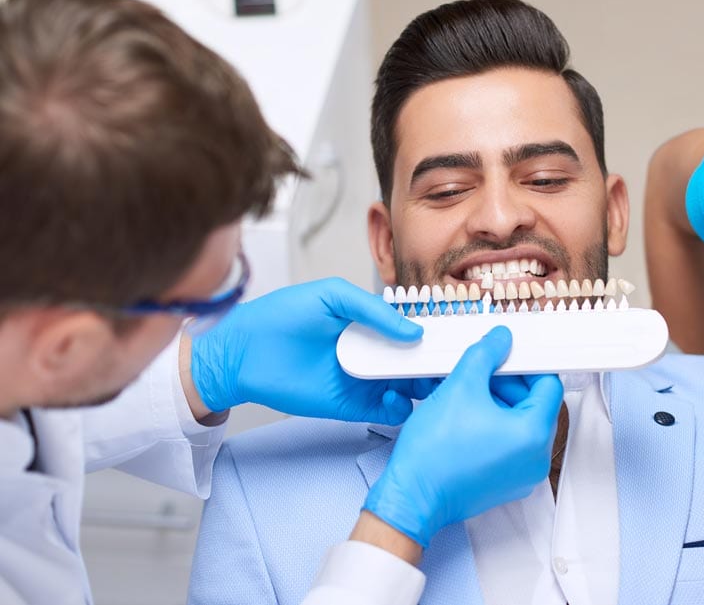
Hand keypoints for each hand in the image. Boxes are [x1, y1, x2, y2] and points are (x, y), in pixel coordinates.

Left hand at [190, 277, 437, 422]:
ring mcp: (364, 380)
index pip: (413, 330)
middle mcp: (373, 353)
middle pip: (417, 361)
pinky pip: (387, 411)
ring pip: (409, 388)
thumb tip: (413, 330)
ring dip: (425, 386)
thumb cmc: (281, 316)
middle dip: (437, 363)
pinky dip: (400, 409)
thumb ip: (373, 309)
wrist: (242, 353)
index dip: (435, 333)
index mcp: (371, 325)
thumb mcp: (331, 296)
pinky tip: (397, 396)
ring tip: (431, 381)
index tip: (457, 335)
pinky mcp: (352, 405)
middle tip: (453, 363)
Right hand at [363, 326, 563, 546]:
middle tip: (481, 373)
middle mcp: (536, 459)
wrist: (411, 498)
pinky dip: (494, 426)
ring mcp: (522, 475)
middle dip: (508, 384)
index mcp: (534, 435)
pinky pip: (510, 445)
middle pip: (535, 404)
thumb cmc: (433, 455)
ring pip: (521, 424)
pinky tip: (467, 417)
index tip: (506, 357)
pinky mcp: (506, 483)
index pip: (548, 385)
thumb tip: (500, 341)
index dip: (526, 365)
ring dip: (498, 403)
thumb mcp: (460, 387)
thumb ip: (485, 355)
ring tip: (468, 394)